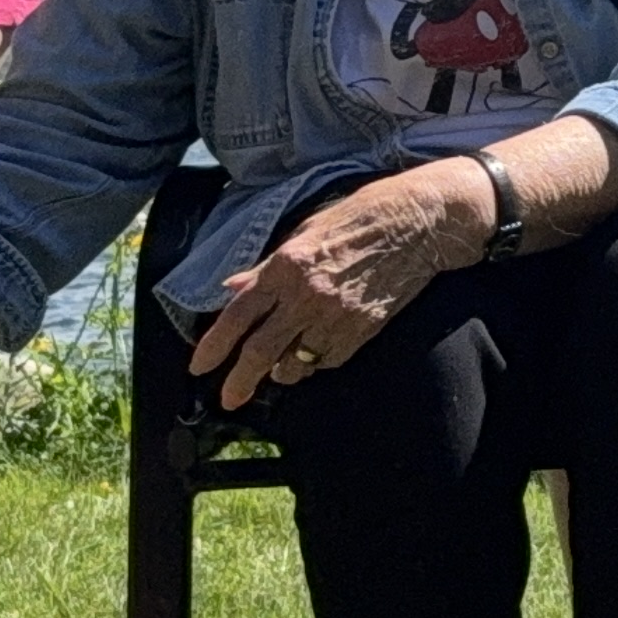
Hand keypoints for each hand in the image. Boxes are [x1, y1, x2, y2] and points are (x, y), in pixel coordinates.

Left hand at [191, 162, 486, 408]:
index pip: (239, 315)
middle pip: (260, 351)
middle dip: (240, 382)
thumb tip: (232, 287)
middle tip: (229, 399)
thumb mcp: (305, 231)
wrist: (417, 225)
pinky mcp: (361, 331)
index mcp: (286, 266)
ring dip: (281, 371)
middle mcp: (306, 296)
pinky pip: (326, 361)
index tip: (199, 367)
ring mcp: (336, 317)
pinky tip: (314, 351)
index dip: (214, 345)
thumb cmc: (359, 218)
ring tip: (278, 369)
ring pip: (294, 363)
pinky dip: (314, 362)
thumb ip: (266, 266)